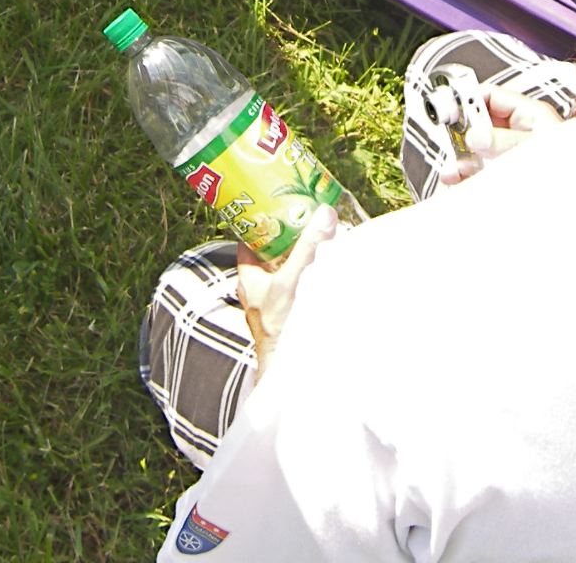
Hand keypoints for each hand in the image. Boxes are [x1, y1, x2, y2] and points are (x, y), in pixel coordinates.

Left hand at [236, 205, 338, 376]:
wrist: (288, 370)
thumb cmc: (279, 328)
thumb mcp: (292, 281)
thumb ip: (308, 249)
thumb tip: (324, 215)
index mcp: (248, 278)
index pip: (248, 241)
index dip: (259, 222)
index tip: (277, 205)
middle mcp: (260, 289)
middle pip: (271, 254)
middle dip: (289, 237)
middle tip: (307, 217)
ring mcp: (275, 303)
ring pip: (287, 270)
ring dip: (302, 256)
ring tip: (321, 236)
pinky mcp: (290, 313)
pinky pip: (300, 286)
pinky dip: (311, 275)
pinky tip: (327, 268)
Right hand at [437, 86, 563, 186]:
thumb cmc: (573, 166)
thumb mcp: (536, 148)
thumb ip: (506, 142)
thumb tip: (475, 136)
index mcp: (529, 115)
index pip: (491, 96)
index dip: (469, 98)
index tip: (449, 107)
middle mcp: (517, 132)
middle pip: (479, 123)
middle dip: (461, 132)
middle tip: (449, 140)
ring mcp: (510, 154)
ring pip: (476, 150)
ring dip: (461, 158)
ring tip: (452, 170)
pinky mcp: (505, 174)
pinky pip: (479, 172)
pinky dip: (466, 176)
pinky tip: (457, 180)